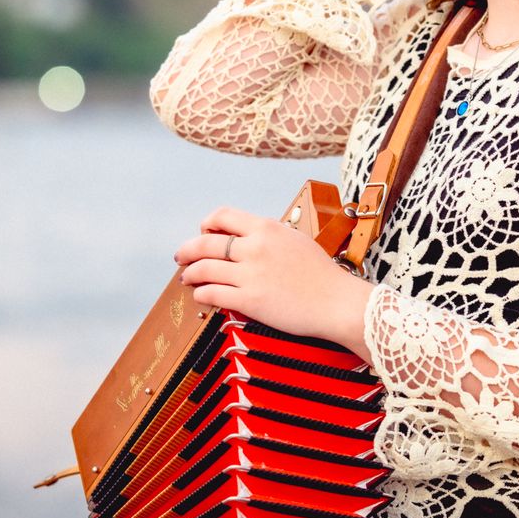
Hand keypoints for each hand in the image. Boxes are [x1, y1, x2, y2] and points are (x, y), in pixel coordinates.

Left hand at [174, 206, 375, 364]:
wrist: (337, 302)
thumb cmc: (322, 274)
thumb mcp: (295, 240)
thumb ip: (269, 236)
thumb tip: (247, 237)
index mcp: (267, 228)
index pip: (223, 216)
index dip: (207, 223)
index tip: (203, 231)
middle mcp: (255, 247)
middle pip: (206, 243)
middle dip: (188, 250)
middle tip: (181, 256)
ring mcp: (251, 274)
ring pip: (204, 268)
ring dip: (190, 272)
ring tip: (186, 277)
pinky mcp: (249, 301)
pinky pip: (213, 293)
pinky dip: (201, 293)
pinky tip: (200, 294)